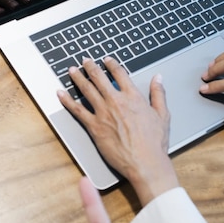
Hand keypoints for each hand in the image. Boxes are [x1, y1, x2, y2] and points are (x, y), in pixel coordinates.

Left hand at [57, 57, 178, 204]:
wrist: (145, 162)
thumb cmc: (154, 142)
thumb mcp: (162, 115)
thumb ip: (158, 94)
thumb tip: (158, 78)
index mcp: (133, 97)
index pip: (119, 74)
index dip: (111, 65)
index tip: (106, 60)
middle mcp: (116, 101)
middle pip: (99, 78)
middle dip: (90, 67)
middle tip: (85, 60)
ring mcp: (103, 113)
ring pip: (86, 90)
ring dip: (78, 78)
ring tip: (72, 70)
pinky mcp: (94, 127)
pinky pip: (77, 110)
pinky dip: (67, 100)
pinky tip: (60, 93)